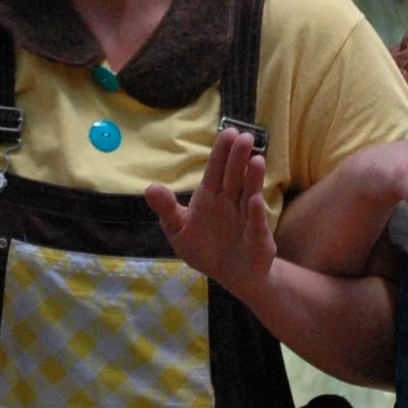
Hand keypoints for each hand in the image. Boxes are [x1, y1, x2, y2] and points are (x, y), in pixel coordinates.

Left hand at [146, 129, 274, 301]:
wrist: (232, 275)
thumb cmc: (205, 247)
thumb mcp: (179, 230)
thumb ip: (167, 209)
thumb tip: (150, 187)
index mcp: (210, 196)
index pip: (216, 169)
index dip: (222, 152)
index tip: (229, 132)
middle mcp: (231, 202)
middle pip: (234, 176)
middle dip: (238, 157)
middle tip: (245, 136)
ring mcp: (246, 218)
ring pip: (249, 194)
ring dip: (253, 178)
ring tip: (257, 160)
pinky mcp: (257, 237)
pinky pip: (256, 223)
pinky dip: (256, 213)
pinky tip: (254, 201)